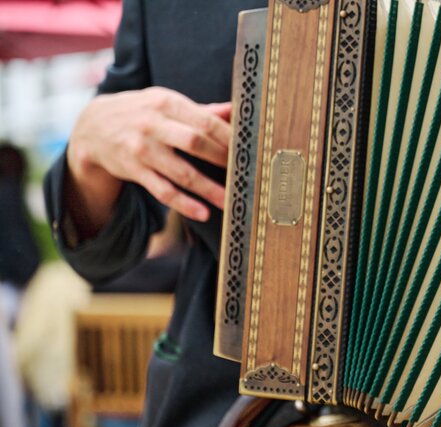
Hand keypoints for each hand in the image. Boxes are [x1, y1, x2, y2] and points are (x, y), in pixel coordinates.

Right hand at [66, 87, 230, 234]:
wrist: (93, 126)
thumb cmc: (142, 113)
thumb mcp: (166, 103)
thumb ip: (202, 110)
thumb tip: (237, 110)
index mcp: (167, 103)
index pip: (205, 121)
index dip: (229, 137)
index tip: (250, 149)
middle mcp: (153, 125)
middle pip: (195, 143)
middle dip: (223, 159)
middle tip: (245, 173)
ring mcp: (142, 149)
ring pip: (181, 172)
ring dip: (208, 189)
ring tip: (231, 201)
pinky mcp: (134, 171)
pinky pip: (163, 191)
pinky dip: (184, 204)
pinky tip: (203, 213)